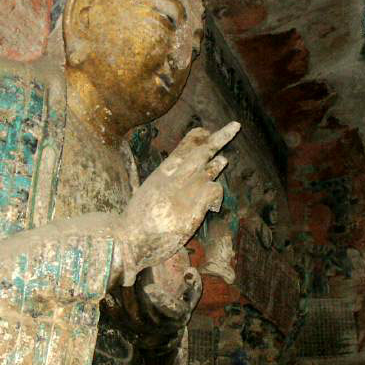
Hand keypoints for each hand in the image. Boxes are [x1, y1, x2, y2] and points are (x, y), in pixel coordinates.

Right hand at [120, 121, 239, 283]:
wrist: (129, 238)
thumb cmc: (136, 222)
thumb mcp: (148, 193)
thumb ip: (164, 183)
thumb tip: (175, 177)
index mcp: (162, 172)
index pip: (184, 147)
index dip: (197, 138)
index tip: (205, 131)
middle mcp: (175, 175)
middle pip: (202, 149)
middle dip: (220, 137)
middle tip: (235, 125)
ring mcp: (186, 188)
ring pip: (212, 166)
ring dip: (219, 163)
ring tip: (223, 160)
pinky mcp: (194, 204)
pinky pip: (215, 190)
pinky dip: (216, 197)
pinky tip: (213, 207)